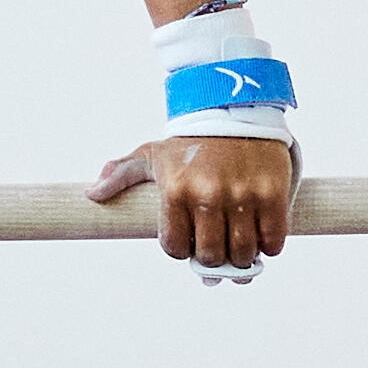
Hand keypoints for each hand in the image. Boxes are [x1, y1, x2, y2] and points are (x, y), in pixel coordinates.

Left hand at [90, 128, 296, 275]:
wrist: (234, 107)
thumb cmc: (190, 140)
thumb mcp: (152, 153)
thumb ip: (121, 174)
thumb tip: (92, 194)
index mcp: (175, 191)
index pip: (175, 248)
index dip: (182, 249)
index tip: (189, 242)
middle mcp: (207, 196)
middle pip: (210, 256)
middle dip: (213, 259)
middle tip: (218, 250)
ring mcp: (242, 196)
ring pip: (243, 252)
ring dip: (242, 258)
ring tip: (241, 248)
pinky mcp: (272, 194)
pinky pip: (274, 239)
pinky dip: (271, 246)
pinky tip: (264, 238)